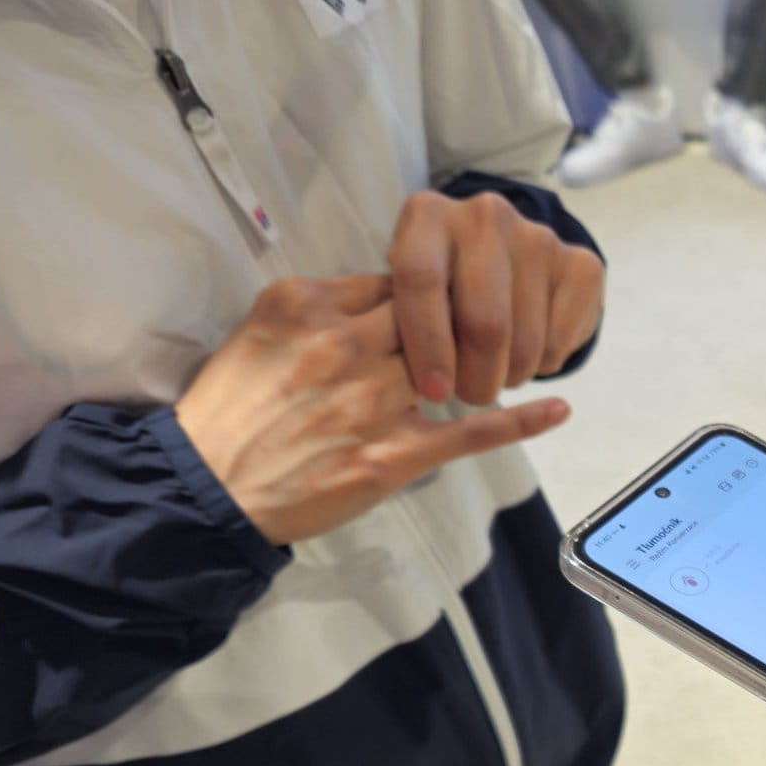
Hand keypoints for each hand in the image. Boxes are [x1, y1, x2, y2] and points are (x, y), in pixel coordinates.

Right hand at [174, 276, 571, 545]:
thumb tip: (384, 289)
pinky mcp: (392, 453)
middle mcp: (345, 346)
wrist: (208, 486)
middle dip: (458, 319)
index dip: (427, 290)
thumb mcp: (262, 327)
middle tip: (478, 327)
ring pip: (453, 362)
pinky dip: (520, 420)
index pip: (398, 278)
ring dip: (484, 362)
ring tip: (512, 359)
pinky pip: (470, 430)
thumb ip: (323, 302)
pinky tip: (556, 408)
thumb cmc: (234, 407)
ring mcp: (373, 401)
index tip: (445, 296)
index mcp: (311, 305)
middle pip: (431, 313)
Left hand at [387, 190, 603, 407]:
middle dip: (476, 378)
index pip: (422, 279)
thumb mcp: (402, 295)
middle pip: (484, 321)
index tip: (434, 391)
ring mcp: (538, 236)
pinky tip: (528, 355)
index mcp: (429, 215)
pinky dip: (543, 366)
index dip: (426, 343)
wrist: (509, 264)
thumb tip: (412, 377)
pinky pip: (561, 340)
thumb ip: (399, 322)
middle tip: (469, 395)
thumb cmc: (440, 289)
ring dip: (510, 377)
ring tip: (496, 375)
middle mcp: (484, 216)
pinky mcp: (582, 262)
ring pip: (525, 342)